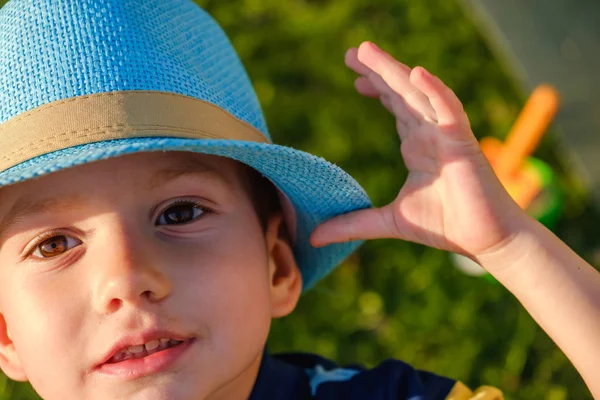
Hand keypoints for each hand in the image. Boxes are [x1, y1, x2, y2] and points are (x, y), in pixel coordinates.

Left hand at [311, 42, 527, 259]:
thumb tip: (315, 238)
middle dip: (377, 71)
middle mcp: (430, 134)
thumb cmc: (445, 227)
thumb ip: (353, 224)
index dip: (376, 89)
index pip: (396, 108)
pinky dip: (435, 91)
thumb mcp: (389, 222)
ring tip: (367, 52)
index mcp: (417, 146)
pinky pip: (449, 110)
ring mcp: (446, 136)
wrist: (486, 241)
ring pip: (418, 95)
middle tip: (352, 52)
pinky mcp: (463, 144)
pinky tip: (416, 73)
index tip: (356, 80)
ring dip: (394, 71)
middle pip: (402, 93)